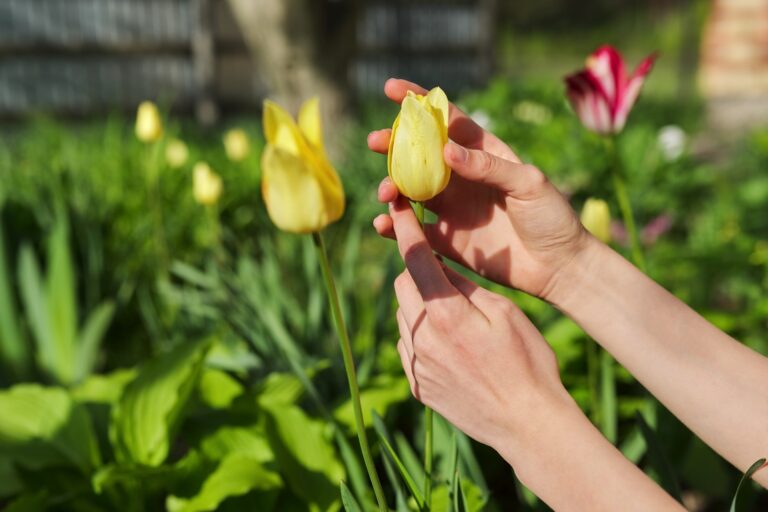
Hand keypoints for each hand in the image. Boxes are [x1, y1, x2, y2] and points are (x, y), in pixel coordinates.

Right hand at [370, 78, 588, 300]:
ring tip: (385, 192)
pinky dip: (394, 225)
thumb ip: (488, 166)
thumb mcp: (528, 183)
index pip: (447, 121)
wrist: (558, 267)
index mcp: (483, 154)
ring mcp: (452, 208)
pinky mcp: (447, 240)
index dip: (419, 103)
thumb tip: (445, 150)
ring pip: (410, 190)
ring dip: (392, 186)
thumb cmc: (551, 217)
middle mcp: (462, 177)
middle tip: (375, 142)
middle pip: (419, 155)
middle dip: (394, 145)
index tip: (391, 89)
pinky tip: (382, 223)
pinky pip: (413, 230)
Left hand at [388, 197, 684, 510]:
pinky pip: (408, 348)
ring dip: (420, 307)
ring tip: (456, 318)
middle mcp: (423, 340)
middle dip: (418, 274)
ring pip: (404, 317)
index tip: (396, 210)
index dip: (405, 230)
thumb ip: (466, 287)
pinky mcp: (418, 386)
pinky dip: (421, 337)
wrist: (528, 425)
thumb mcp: (505, 314)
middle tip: (445, 276)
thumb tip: (439, 267)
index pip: (416, 260)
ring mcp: (417, 366)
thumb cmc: (528, 363)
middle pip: (403, 287)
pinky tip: (451, 346)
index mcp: (447, 316)